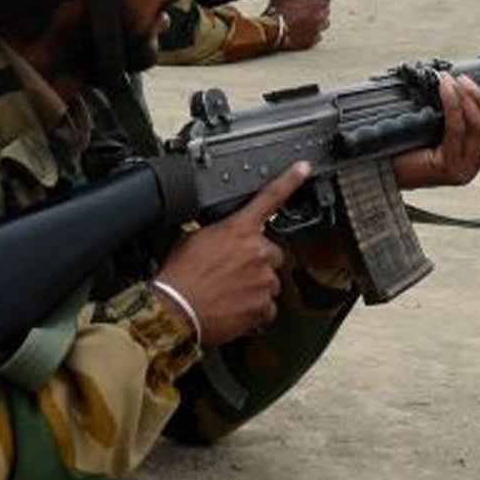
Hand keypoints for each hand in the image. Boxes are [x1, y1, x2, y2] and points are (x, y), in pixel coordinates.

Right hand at [154, 162, 309, 345]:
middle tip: (233, 272)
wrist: (176, 310)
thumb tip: (221, 238)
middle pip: (270, 253)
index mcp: (237, 229)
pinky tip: (233, 308)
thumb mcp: (191, 239)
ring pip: (269, 281)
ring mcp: (263, 280)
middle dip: (256, 262)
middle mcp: (256, 252)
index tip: (303, 168)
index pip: (268, 198)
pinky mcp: (264, 306)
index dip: (289, 180)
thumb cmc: (179, 277)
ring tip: (228, 292)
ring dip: (254, 286)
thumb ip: (217, 234)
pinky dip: (253, 310)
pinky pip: (267, 307)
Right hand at [264, 0, 330, 49]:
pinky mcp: (312, 41)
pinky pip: (317, 36)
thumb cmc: (277, 12)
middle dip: (318, 9)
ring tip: (306, 20)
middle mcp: (321, 16)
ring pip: (324, 24)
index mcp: (317, 2)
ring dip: (317, 21)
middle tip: (307, 9)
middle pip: (326, 10)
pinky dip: (312, 34)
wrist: (272, 30)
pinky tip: (303, 31)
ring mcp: (318, 29)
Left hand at [390, 73, 479, 189]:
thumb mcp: (432, 132)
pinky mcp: (446, 167)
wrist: (376, 171)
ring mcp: (461, 170)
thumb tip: (460, 85)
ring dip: (470, 99)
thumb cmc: (399, 149)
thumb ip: (453, 119)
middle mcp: (471, 168)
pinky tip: (445, 89)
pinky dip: (453, 105)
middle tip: (466, 80)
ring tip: (455, 81)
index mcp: (473, 161)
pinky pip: (456, 130)